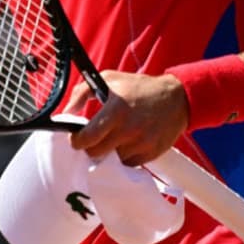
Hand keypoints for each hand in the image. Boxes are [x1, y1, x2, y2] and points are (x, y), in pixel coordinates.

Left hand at [65, 70, 188, 166]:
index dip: (77, 140)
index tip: (76, 137)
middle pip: (96, 153)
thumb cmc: (139, 87)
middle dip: (91, 147)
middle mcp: (128, 130)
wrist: (177, 99)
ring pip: (112, 160)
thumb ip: (82, 92)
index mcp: (115, 111)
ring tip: (114, 137)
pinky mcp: (151, 154)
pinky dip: (124, 156)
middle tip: (93, 138)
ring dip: (109, 152)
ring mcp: (141, 144)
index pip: (88, 138)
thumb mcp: (109, 79)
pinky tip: (127, 142)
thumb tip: (67, 111)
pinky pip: (129, 163)